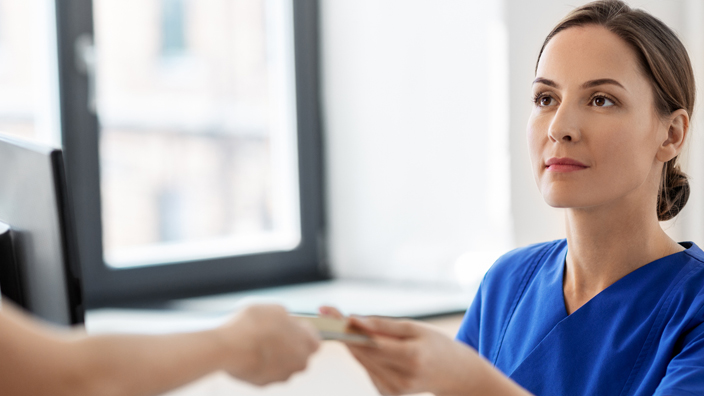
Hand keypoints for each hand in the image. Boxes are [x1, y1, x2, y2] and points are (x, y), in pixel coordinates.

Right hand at [216, 304, 320, 385]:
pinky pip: (266, 372)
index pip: (314, 342)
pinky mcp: (263, 384)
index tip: (294, 327)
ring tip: (257, 341)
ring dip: (274, 354)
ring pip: (282, 364)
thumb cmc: (254, 325)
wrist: (229, 346)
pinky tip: (249, 352)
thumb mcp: (276, 310)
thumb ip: (288, 319)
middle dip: (289, 344)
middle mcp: (298, 364)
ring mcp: (280, 376)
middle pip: (298, 354)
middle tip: (274, 333)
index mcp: (307, 345)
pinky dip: (260, 363)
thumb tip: (287, 322)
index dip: (303, 333)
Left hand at [319, 306, 480, 395]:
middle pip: (362, 352)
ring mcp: (393, 390)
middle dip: (344, 331)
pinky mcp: (387, 393)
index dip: (350, 328)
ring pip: (362, 360)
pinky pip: (368, 368)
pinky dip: (365, 354)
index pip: (372, 343)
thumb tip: (355, 321)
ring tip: (343, 322)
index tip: (331, 314)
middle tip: (328, 311)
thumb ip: (384, 326)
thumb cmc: (436, 345)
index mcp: (411, 359)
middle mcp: (400, 380)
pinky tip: (369, 344)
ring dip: (352, 341)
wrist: (456, 375)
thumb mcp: (415, 328)